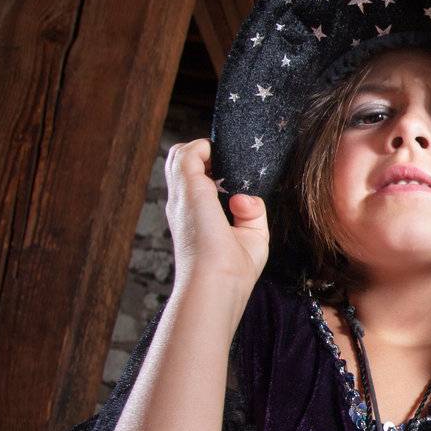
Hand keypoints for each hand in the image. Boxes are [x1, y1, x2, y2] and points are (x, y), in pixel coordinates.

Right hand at [165, 138, 267, 295]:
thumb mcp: (251, 236)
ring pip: (178, 155)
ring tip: (228, 164)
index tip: (237, 179)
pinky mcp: (189, 189)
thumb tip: (244, 198)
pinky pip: (187, 153)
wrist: (218, 283)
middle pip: (181, 164)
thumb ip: (252, 212)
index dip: (214, 172)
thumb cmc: (233, 270)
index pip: (194, 181)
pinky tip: (224, 160)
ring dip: (204, 151)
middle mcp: (183, 204)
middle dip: (206, 157)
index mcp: (194, 216)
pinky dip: (205, 147)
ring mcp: (183, 196)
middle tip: (233, 170)